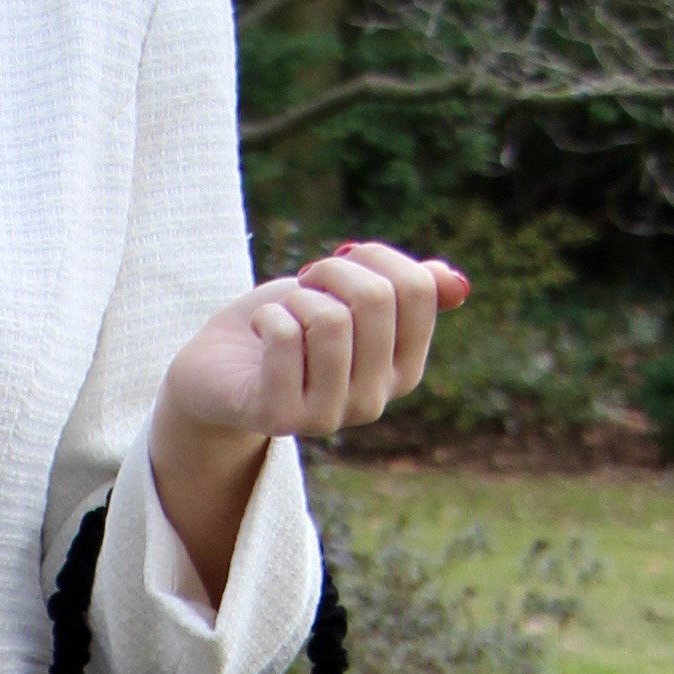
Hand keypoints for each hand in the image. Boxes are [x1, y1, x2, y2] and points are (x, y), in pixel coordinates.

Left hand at [149, 242, 470, 592]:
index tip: (344, 262)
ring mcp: (330, 415)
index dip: (376, 256)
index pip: (419, 289)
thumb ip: (401, 292)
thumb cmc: (288, 328)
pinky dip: (267, 316)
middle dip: (330, 270)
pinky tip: (261, 329)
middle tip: (306, 283)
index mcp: (404, 369)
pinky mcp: (281, 417)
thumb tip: (454, 282)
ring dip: (296, 298)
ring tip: (283, 312)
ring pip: (330, 320)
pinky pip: (286, 337)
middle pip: (375, 298)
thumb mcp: (346, 299)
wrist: (219, 370)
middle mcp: (375, 400)